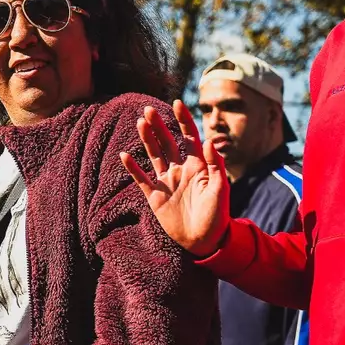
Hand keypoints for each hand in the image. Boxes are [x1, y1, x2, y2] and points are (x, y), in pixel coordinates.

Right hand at [121, 101, 228, 256]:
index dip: (183, 120)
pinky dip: (132, 168)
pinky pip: (141, 179)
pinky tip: (124, 155)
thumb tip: (207, 141)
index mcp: (197, 165)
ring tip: (139, 122)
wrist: (204, 241)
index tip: (177, 103)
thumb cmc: (217, 215)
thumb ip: (214, 165)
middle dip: (158, 125)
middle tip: (148, 110)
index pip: (189, 137)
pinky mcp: (155, 196)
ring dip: (146, 139)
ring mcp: (166, 182)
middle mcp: (180, 169)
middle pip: (167, 142)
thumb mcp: (220, 188)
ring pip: (154, 155)